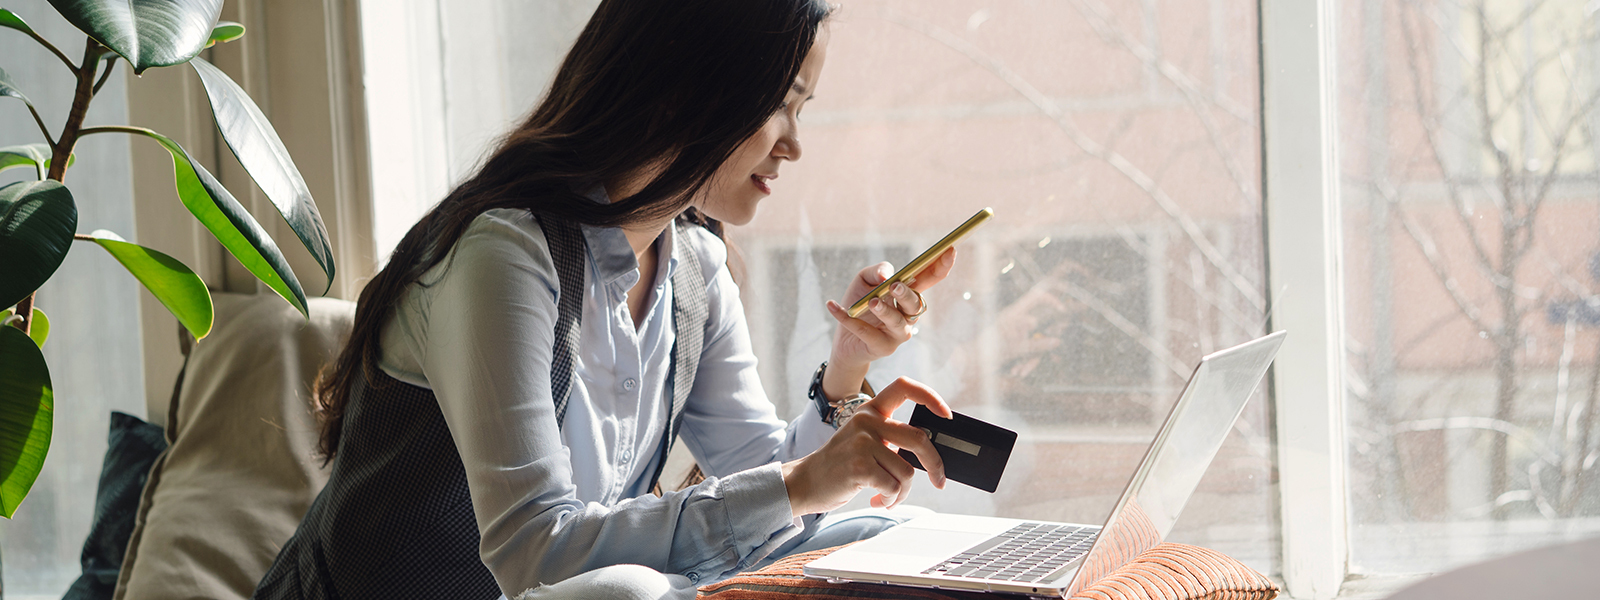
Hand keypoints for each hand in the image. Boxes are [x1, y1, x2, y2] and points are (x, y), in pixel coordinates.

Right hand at [781, 377, 951, 515]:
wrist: (805, 482)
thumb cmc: (840, 465)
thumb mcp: (864, 440)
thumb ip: (890, 438)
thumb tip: (929, 453)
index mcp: (870, 411)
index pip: (904, 387)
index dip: (930, 397)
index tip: (946, 415)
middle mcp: (867, 421)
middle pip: (919, 438)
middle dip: (935, 465)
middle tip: (939, 480)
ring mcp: (862, 443)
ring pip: (907, 471)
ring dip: (902, 491)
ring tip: (887, 495)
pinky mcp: (859, 466)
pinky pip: (893, 487)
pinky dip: (890, 499)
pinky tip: (877, 499)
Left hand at [819, 248, 956, 399]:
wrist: (843, 339)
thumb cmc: (859, 305)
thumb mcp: (864, 281)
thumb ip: (877, 272)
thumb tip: (887, 275)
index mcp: (908, 295)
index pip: (929, 279)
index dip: (940, 266)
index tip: (950, 249)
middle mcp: (908, 316)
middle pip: (915, 304)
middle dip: (906, 294)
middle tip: (894, 286)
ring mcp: (897, 334)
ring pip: (898, 323)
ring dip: (885, 312)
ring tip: (872, 303)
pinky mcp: (881, 347)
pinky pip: (866, 333)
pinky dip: (848, 319)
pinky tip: (832, 306)